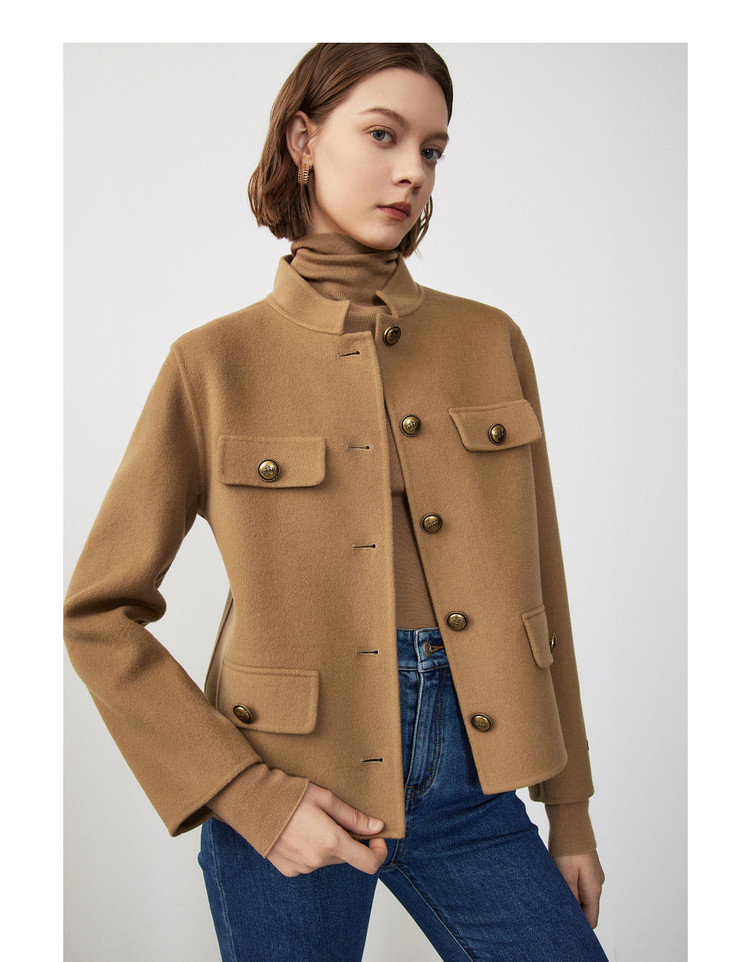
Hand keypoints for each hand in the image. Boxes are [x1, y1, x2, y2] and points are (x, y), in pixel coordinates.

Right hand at [266, 782, 387, 876]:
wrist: (253, 803)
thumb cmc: (290, 795)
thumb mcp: (326, 798)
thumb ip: (353, 817)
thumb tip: (377, 827)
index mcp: (331, 843)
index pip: (368, 863)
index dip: (379, 852)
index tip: (376, 838)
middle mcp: (318, 861)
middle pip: (346, 856)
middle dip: (346, 839)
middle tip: (332, 816)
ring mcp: (302, 868)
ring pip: (327, 859)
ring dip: (327, 844)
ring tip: (309, 821)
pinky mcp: (289, 870)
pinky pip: (309, 862)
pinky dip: (310, 850)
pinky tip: (297, 832)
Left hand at [553, 851, 604, 927]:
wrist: (571, 822)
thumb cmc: (568, 849)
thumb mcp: (566, 876)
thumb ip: (571, 897)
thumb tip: (572, 915)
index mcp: (593, 889)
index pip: (592, 919)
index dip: (580, 926)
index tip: (565, 927)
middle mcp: (596, 883)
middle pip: (587, 908)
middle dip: (573, 912)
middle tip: (555, 911)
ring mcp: (592, 874)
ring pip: (582, 895)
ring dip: (570, 897)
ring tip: (554, 895)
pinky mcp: (586, 866)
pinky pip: (580, 883)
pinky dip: (571, 886)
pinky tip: (558, 882)